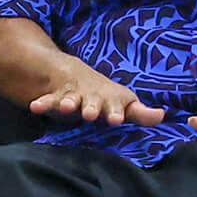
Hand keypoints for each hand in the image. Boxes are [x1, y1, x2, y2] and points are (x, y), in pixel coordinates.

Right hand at [28, 63, 165, 125]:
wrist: (78, 77)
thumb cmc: (108, 98)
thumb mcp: (126, 104)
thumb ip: (141, 114)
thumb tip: (162, 116)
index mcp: (111, 101)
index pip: (116, 107)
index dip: (116, 112)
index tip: (116, 119)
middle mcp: (93, 98)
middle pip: (92, 103)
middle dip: (92, 108)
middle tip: (90, 114)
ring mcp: (74, 97)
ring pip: (70, 100)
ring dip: (69, 104)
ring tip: (67, 107)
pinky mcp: (57, 98)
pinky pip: (49, 100)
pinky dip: (43, 103)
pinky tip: (35, 106)